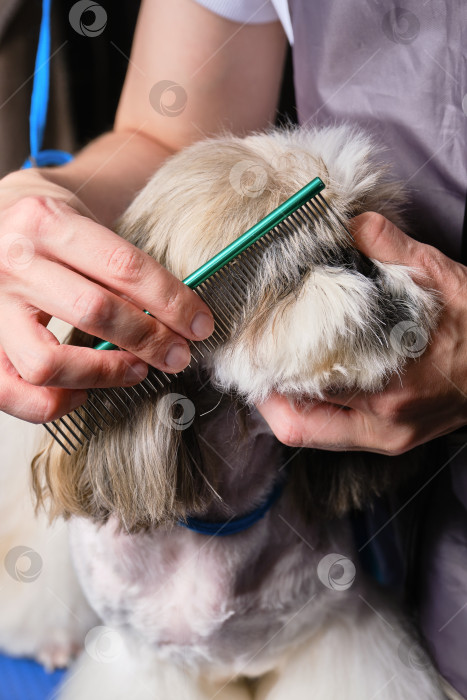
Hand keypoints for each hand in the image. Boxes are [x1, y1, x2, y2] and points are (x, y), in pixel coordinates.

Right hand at [0, 169, 212, 422]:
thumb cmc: (47, 234)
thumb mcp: (82, 226)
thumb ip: (120, 267)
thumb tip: (180, 318)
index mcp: (47, 222)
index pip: (124, 267)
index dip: (172, 301)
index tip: (200, 325)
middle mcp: (13, 262)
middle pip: (94, 312)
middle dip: (150, 340)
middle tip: (178, 355)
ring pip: (49, 363)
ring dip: (105, 374)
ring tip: (135, 370)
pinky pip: (14, 394)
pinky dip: (55, 404)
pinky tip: (83, 391)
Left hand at [256, 212, 466, 454]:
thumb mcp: (444, 280)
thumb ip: (395, 251)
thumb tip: (354, 223)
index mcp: (392, 389)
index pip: (305, 395)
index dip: (267, 375)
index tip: (250, 348)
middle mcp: (384, 422)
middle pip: (298, 423)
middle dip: (266, 392)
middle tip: (249, 359)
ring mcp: (387, 435)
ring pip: (310, 432)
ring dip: (284, 403)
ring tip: (268, 369)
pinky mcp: (390, 438)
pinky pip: (331, 433)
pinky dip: (309, 409)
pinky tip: (303, 379)